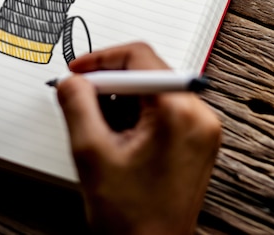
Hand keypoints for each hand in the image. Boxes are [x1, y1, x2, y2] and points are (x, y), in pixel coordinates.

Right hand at [56, 42, 220, 233]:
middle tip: (81, 102)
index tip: (78, 72)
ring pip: (152, 91)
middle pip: (148, 72)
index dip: (101, 59)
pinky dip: (134, 115)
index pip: (139, 56)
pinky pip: (162, 110)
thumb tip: (72, 80)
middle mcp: (199, 115)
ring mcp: (201, 129)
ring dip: (120, 101)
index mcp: (179, 112)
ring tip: (101, 131)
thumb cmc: (131, 217)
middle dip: (109, 84)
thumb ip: (77, 105)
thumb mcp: (91, 153)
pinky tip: (116, 139)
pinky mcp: (195, 141)